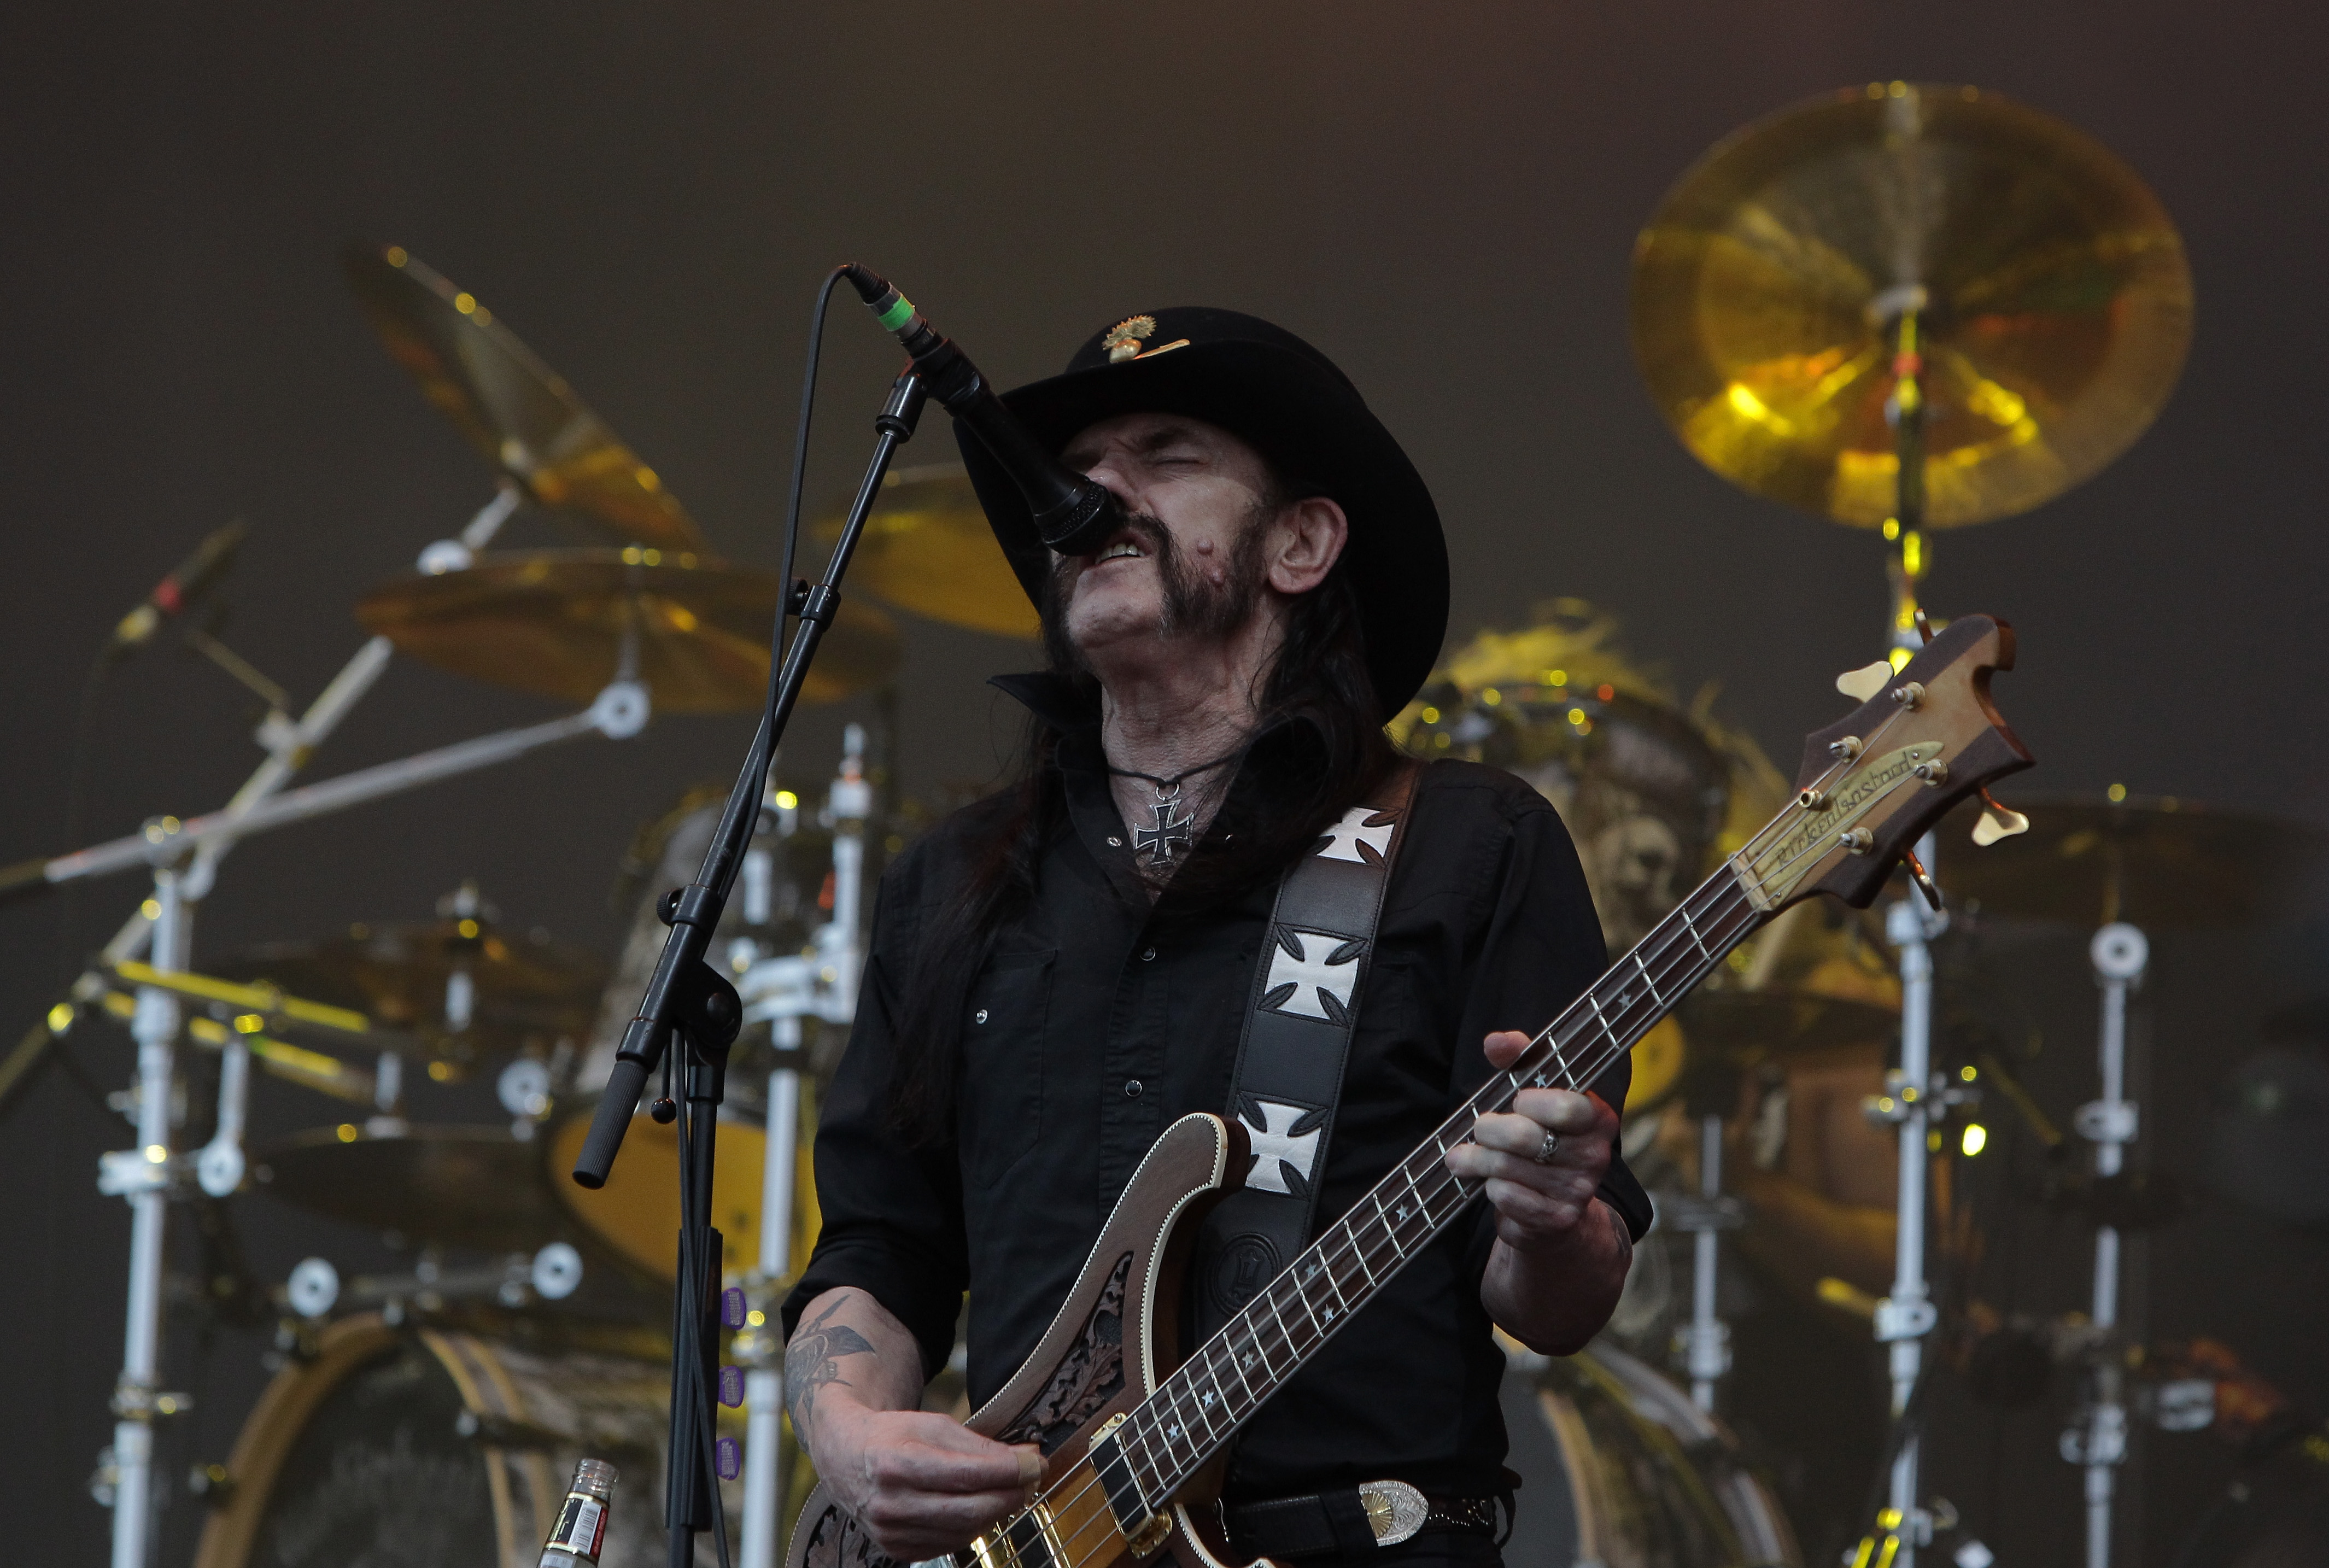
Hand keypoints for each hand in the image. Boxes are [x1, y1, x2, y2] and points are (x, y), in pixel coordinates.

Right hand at [786, 1288, 1041, 1559]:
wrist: (847, 1457)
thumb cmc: (894, 1435)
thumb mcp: (934, 1425)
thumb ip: (980, 1445)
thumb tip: (1028, 1458)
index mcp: (896, 1463)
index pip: (967, 1474)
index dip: (1010, 1470)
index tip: (1037, 1461)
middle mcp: (890, 1503)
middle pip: (969, 1509)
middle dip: (1010, 1495)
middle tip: (1032, 1479)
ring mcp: (891, 1532)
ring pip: (963, 1531)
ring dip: (996, 1512)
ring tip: (1010, 1490)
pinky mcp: (896, 1549)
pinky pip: (948, 1544)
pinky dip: (972, 1527)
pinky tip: (980, 1507)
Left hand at [1445, 1029, 1616, 1251]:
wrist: (1557, 1211)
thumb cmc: (1541, 1138)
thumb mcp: (1533, 1094)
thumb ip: (1519, 1059)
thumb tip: (1496, 1041)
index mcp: (1598, 1118)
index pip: (1565, 1105)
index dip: (1531, 1102)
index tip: (1517, 1101)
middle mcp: (1596, 1155)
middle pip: (1525, 1137)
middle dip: (1489, 1130)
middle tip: (1479, 1128)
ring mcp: (1578, 1190)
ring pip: (1508, 1167)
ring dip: (1477, 1159)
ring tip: (1465, 1156)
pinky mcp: (1556, 1219)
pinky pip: (1506, 1195)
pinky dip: (1489, 1187)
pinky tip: (1489, 1183)